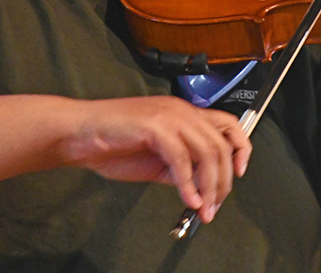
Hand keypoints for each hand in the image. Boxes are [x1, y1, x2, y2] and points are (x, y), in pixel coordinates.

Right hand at [63, 95, 250, 222]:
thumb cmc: (113, 144)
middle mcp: (182, 111)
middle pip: (221, 143)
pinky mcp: (154, 126)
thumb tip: (202, 185)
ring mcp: (169, 116)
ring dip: (210, 185)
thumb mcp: (157, 158)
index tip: (240, 173)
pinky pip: (181, 158)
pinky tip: (188, 200)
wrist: (79, 134)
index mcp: (185, 115)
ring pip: (206, 150)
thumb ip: (181, 165)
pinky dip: (188, 184)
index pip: (228, 124)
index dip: (241, 147)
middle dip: (224, 179)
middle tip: (216, 205)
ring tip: (204, 209)